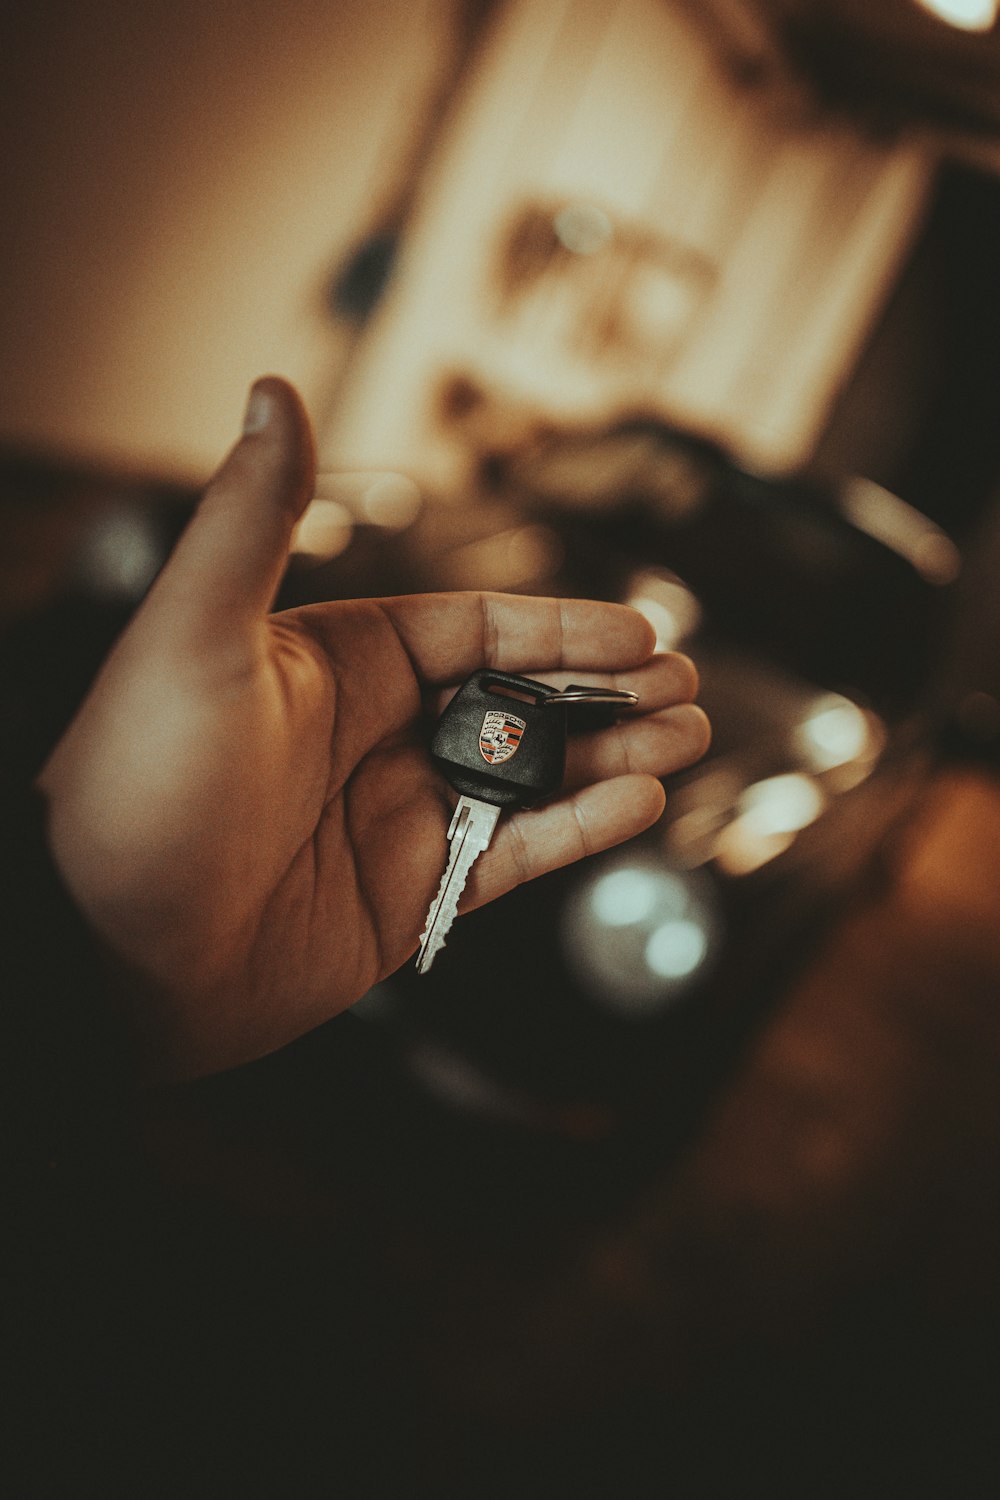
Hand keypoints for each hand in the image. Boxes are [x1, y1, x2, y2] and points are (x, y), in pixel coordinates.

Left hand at [39, 379, 709, 1077]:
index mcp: (339, 663)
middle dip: (609, 691)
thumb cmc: (135, 787)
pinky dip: (579, 833)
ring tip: (688, 739)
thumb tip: (274, 388)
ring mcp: (399, 818)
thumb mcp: (195, 638)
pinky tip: (636, 804)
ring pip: (535, 779)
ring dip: (614, 757)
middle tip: (686, 685)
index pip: (479, 628)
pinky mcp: (409, 897)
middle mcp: (378, 734)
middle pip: (523, 702)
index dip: (564, 628)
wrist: (102, 955)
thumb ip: (254, 520)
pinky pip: (515, 857)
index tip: (641, 630)